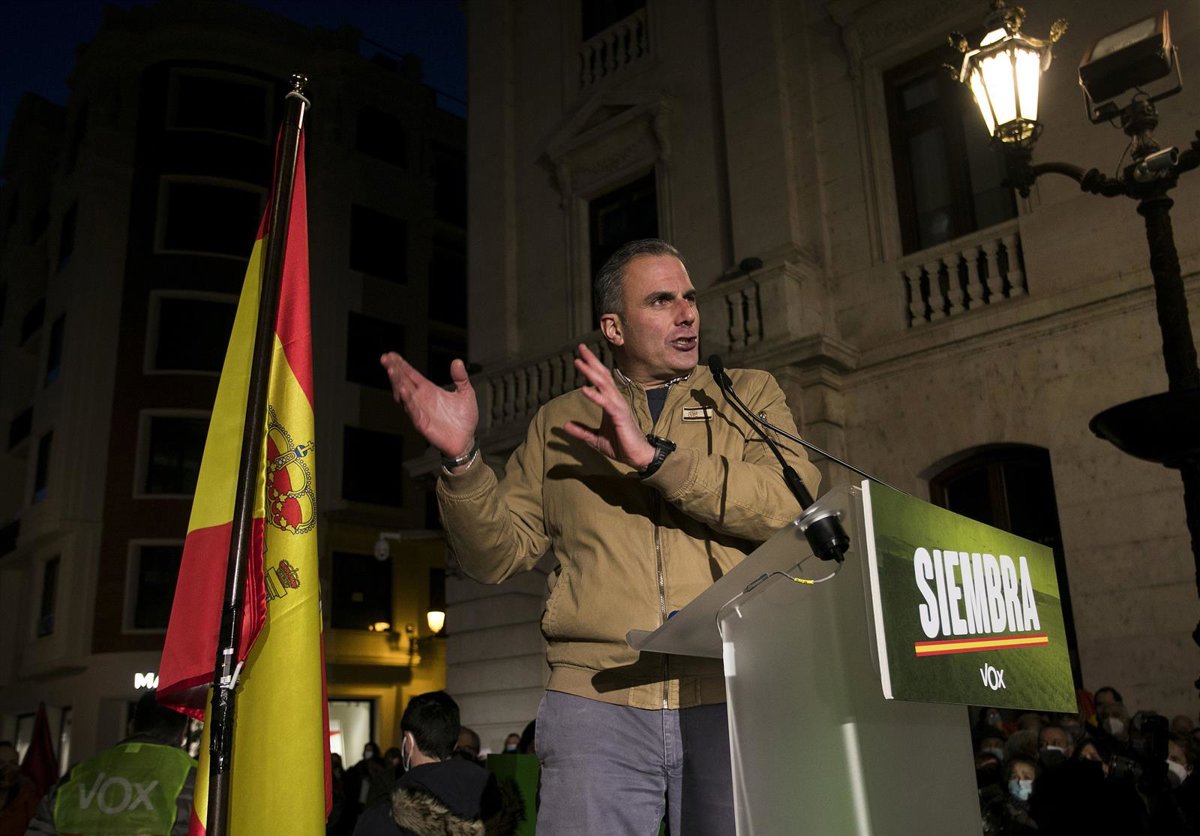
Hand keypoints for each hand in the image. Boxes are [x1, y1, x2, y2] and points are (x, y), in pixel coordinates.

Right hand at [380, 353, 477, 458]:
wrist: (465, 440)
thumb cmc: (464, 419)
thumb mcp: (466, 393)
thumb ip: (460, 377)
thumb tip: (457, 361)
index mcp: (429, 390)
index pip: (411, 374)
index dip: (401, 365)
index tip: (391, 355)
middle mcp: (421, 399)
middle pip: (403, 381)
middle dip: (394, 369)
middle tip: (385, 358)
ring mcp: (419, 410)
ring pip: (404, 394)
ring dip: (397, 382)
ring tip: (392, 370)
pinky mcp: (421, 423)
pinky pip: (412, 410)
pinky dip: (407, 400)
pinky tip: (403, 390)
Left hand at [563, 344, 655, 469]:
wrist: (637, 457)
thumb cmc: (621, 446)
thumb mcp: (595, 439)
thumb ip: (582, 431)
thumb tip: (566, 426)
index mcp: (610, 403)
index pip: (600, 380)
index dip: (591, 367)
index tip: (580, 356)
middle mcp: (615, 400)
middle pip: (603, 376)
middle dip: (591, 361)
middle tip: (580, 347)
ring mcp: (619, 406)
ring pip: (604, 385)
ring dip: (591, 373)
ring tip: (579, 362)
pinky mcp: (620, 416)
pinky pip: (606, 403)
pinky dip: (594, 395)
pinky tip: (584, 389)